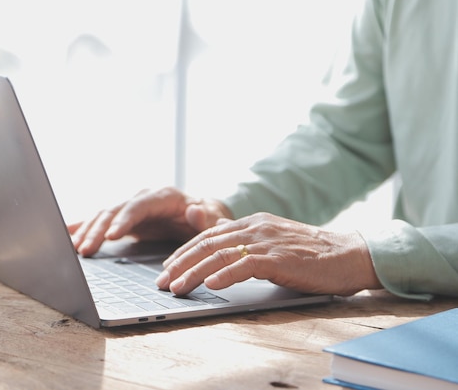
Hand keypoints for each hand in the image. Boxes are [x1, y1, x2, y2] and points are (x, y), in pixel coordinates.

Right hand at [68, 187, 232, 256]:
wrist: (201, 215)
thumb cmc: (208, 218)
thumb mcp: (213, 219)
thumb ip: (206, 218)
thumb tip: (194, 210)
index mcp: (164, 196)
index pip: (140, 205)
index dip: (124, 219)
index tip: (111, 236)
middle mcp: (143, 199)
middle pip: (116, 211)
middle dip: (99, 230)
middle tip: (85, 250)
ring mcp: (131, 208)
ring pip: (104, 216)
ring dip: (87, 231)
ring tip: (73, 249)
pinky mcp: (124, 219)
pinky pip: (101, 221)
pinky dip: (84, 226)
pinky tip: (67, 234)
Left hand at [155, 212, 381, 295]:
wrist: (348, 254)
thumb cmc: (310, 255)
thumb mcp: (271, 245)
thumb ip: (245, 247)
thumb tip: (218, 262)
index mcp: (251, 223)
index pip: (208, 236)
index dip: (184, 252)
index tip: (168, 267)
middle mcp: (254, 228)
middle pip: (207, 244)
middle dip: (180, 263)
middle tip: (162, 281)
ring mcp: (266, 241)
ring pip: (219, 255)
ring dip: (194, 272)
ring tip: (177, 287)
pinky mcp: (279, 257)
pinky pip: (245, 265)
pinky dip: (225, 275)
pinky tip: (210, 285)